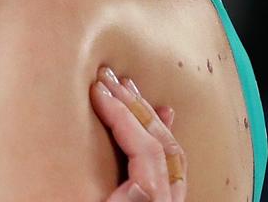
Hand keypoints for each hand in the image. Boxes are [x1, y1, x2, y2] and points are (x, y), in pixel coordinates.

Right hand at [92, 66, 187, 201]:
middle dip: (134, 106)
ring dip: (146, 114)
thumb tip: (142, 186)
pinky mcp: (157, 200)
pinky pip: (170, 165)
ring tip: (127, 87)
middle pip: (161, 144)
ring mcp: (165, 199)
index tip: (97, 91)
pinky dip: (164, 134)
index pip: (146, 150)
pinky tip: (163, 115)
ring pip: (168, 151)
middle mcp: (167, 200)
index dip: (121, 115)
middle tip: (108, 78)